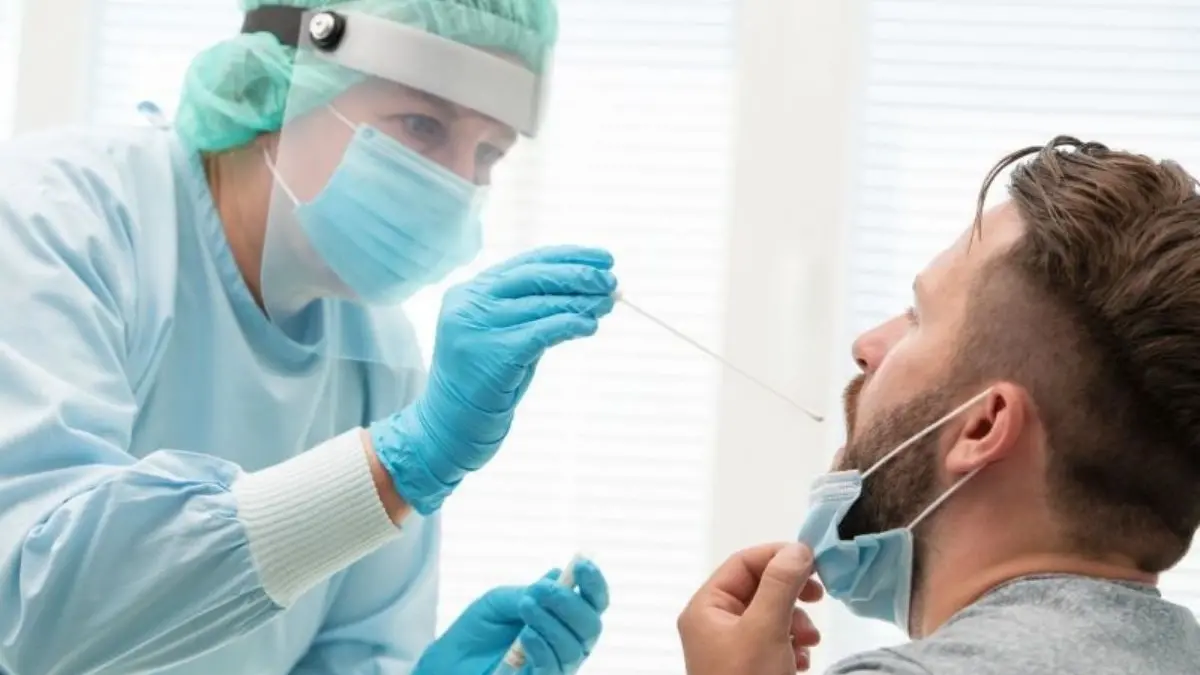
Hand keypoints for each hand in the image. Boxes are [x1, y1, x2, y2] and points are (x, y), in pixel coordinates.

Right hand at [370, 245, 616, 513]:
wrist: (451, 426)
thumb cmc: (488, 381)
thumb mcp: (508, 336)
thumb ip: (537, 312)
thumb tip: (594, 293)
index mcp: (470, 291)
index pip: (527, 262)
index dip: (569, 256)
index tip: (605, 258)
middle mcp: (468, 303)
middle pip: (534, 277)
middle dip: (578, 275)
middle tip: (612, 280)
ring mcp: (475, 327)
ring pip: (540, 304)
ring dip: (580, 302)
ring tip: (608, 303)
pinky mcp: (490, 353)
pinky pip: (540, 332)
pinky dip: (569, 324)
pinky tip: (589, 326)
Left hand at [413, 559, 610, 674]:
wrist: (449, 661)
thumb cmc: (477, 629)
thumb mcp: (500, 601)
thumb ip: (530, 591)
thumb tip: (560, 574)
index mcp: (563, 619)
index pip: (594, 603)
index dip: (594, 583)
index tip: (581, 564)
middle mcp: (567, 644)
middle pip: (591, 626)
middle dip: (570, 604)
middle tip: (542, 590)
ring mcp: (555, 667)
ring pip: (574, 649)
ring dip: (551, 623)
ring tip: (525, 607)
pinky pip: (553, 670)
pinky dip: (543, 649)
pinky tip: (525, 635)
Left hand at [678, 543, 823, 674]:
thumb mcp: (765, 628)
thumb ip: (781, 584)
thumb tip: (797, 548)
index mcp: (706, 608)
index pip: (743, 563)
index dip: (778, 556)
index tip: (814, 561)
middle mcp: (714, 624)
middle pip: (759, 588)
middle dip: (791, 593)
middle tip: (819, 597)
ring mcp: (731, 647)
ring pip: (770, 615)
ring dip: (796, 622)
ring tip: (809, 641)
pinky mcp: (748, 668)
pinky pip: (774, 641)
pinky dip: (792, 645)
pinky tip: (801, 660)